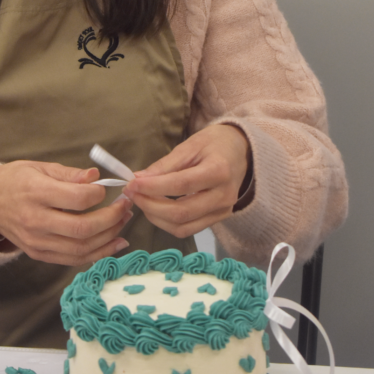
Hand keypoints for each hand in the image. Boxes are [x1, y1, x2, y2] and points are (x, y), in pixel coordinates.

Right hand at [0, 161, 131, 264]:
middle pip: (82, 228)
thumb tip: (95, 177)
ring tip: (123, 223)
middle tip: (126, 207)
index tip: (106, 188)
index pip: (77, 199)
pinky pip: (73, 259)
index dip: (99, 194)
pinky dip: (97, 254)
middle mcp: (35, 220)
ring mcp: (36, 241)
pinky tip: (114, 243)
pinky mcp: (38, 254)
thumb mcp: (39, 167)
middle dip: (111, 219)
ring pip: (81, 248)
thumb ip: (68, 174)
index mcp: (35, 192)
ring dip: (109, 237)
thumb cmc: (15, 180)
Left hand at [123, 125, 250, 239]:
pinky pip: (189, 229)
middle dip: (150, 205)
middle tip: (132, 194)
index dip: (153, 188)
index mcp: (219, 171)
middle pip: (181, 212)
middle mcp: (224, 196)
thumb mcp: (190, 145)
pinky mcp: (219, 218)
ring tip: (142, 201)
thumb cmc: (215, 143)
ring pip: (183, 227)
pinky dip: (167, 223)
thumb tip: (138, 179)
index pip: (181, 185)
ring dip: (156, 218)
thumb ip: (165, 165)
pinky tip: (156, 209)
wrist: (241, 151)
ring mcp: (223, 211)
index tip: (132, 184)